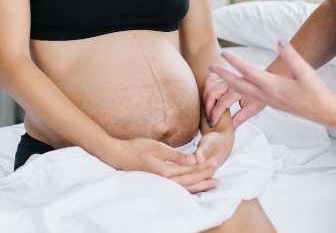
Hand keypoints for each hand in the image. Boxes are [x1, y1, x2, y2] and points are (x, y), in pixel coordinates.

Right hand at [102, 137, 219, 192]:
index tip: (215, 160)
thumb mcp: (157, 147)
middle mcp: (165, 181)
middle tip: (217, 169)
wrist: (118, 156)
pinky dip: (190, 188)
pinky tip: (195, 186)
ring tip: (214, 182)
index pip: (190, 170)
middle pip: (190, 180)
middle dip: (205, 175)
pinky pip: (178, 188)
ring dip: (200, 184)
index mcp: (166, 172)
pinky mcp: (159, 183)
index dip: (204, 166)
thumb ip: (176, 155)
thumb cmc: (136, 148)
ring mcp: (161, 184)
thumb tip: (195, 160)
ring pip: (186, 187)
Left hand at [165, 130, 232, 192]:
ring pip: (190, 184)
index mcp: (209, 169)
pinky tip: (172, 184)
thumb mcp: (210, 144)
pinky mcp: (199, 175)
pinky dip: (182, 183)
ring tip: (165, 184)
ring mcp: (203, 176)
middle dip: (178, 182)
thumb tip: (198, 159)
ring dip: (179, 184)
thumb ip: (204, 152)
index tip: (170, 177)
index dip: (182, 177)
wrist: (222, 144)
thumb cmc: (215, 142)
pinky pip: (190, 182)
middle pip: (191, 181)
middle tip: (164, 182)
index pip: (194, 175)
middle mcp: (206, 175)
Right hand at [203, 65, 265, 128]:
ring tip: (208, 111)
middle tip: (209, 119)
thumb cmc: (258, 95)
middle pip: (212, 94)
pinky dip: (206, 90)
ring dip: (206, 100)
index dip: (215, 114)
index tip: (213, 123)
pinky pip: (209, 82)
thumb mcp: (252, 109)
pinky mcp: (221, 76)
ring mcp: (224, 78)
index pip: (222, 103)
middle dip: (208, 108)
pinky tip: (208, 99)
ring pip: (208, 88)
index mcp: (238, 90)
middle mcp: (230, 82)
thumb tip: (230, 127)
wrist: (261, 83)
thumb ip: (240, 118)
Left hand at [209, 40, 335, 126]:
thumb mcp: (305, 71)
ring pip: (243, 93)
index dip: (235, 62)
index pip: (249, 71)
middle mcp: (267, 95)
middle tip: (210, 66)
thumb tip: (280, 41)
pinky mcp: (272, 104)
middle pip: (239, 85)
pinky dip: (239, 93)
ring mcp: (269, 101)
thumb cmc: (316, 91)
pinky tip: (236, 90)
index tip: (224, 53)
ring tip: (219, 76)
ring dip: (229, 84)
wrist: (324, 112)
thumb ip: (291, 56)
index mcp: (273, 86)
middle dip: (224, 75)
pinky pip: (249, 98)